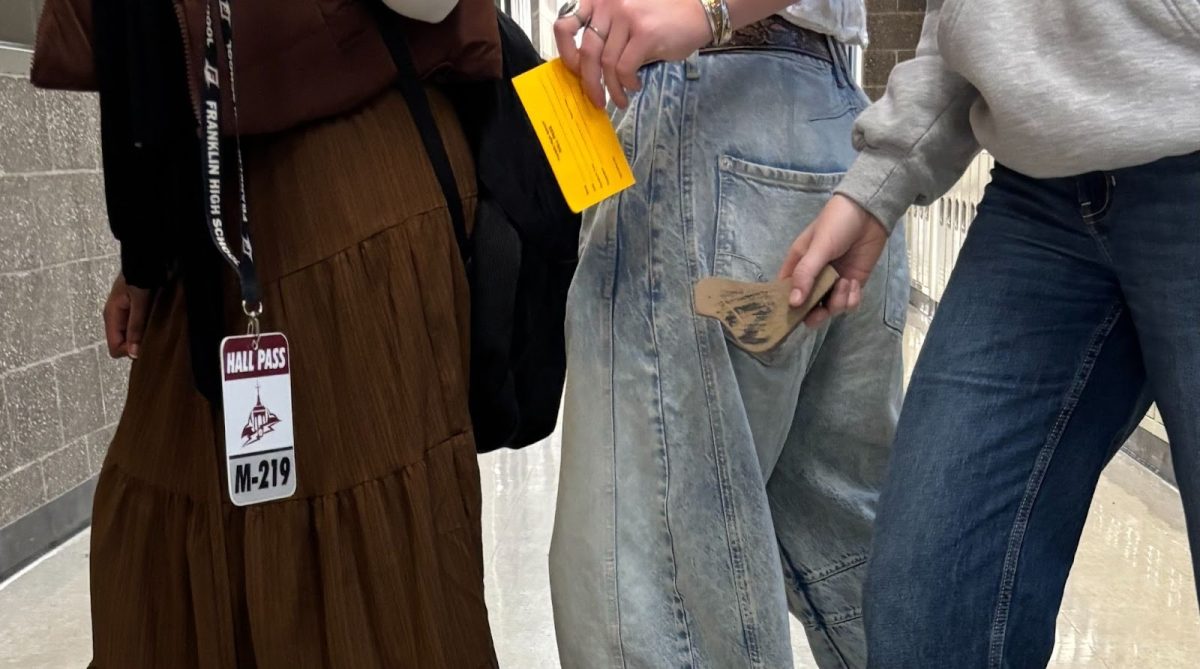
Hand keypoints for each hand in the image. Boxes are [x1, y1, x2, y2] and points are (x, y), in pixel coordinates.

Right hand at [104, 273, 150, 359]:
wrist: (144, 257)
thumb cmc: (140, 274)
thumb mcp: (139, 302)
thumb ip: (136, 326)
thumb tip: (133, 352)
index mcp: (111, 316)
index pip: (114, 349)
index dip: (130, 351)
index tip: (146, 347)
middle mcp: (115, 316)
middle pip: (123, 344)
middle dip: (138, 344)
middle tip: (155, 337)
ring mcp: (124, 313)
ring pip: (131, 336)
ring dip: (144, 336)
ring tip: (158, 327)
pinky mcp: (133, 309)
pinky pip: (137, 326)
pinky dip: (147, 328)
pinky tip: (158, 322)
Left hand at [554, 0, 712, 108]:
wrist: (699, 12)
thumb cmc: (663, 18)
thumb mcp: (626, 19)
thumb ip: (607, 36)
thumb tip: (587, 71)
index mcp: (600, 0)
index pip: (565, 24)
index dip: (565, 52)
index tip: (575, 71)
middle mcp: (609, 4)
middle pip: (586, 51)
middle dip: (589, 82)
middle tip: (596, 99)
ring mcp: (627, 17)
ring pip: (607, 64)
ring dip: (612, 88)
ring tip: (620, 98)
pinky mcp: (644, 33)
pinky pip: (625, 68)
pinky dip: (627, 83)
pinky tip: (634, 85)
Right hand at [777, 194, 888, 326]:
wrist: (870, 213)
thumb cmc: (837, 223)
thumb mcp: (818, 246)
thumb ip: (805, 274)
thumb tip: (793, 303)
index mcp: (797, 266)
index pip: (785, 293)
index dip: (787, 307)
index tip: (794, 314)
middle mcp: (813, 278)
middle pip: (808, 308)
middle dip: (815, 314)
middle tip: (822, 311)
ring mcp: (833, 283)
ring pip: (830, 309)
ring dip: (838, 301)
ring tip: (845, 282)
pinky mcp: (852, 284)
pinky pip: (849, 304)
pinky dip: (852, 298)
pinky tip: (854, 283)